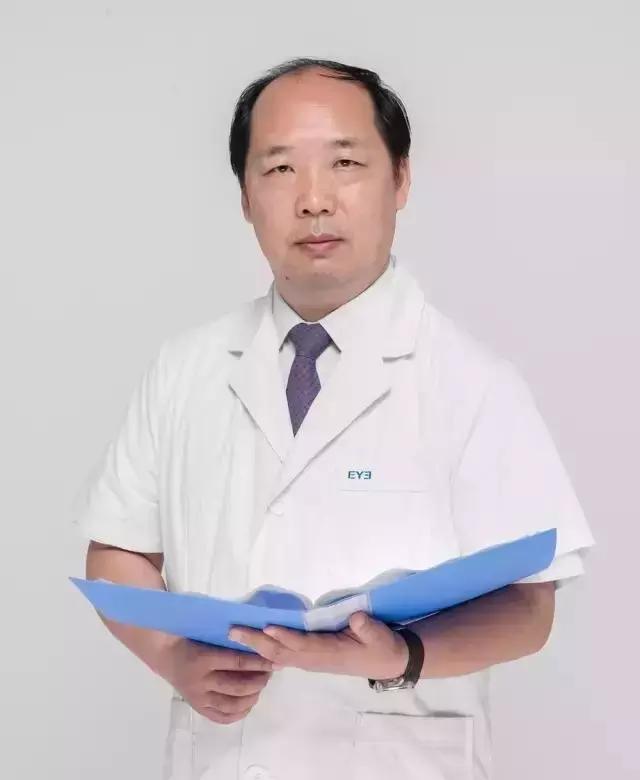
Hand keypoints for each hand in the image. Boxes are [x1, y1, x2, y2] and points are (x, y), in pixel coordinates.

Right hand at [156, 636, 274, 723]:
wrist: (166, 654)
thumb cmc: (192, 638)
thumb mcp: (209, 634)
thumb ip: (230, 641)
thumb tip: (259, 644)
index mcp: (204, 659)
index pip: (237, 662)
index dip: (258, 662)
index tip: (274, 660)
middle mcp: (201, 681)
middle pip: (238, 686)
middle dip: (259, 681)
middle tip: (270, 674)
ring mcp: (199, 698)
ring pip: (232, 704)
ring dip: (252, 697)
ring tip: (261, 687)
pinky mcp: (198, 708)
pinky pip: (221, 717)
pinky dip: (239, 713)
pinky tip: (249, 703)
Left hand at [228, 612, 409, 679]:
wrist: (387, 661)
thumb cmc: (382, 646)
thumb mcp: (380, 636)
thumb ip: (368, 627)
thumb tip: (356, 618)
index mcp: (330, 653)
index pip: (302, 645)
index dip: (284, 637)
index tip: (266, 627)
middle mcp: (315, 659)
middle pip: (281, 652)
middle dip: (256, 642)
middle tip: (233, 630)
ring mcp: (311, 660)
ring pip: (279, 655)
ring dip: (256, 646)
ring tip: (235, 634)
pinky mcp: (311, 656)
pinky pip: (284, 654)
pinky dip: (266, 648)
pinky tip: (253, 643)